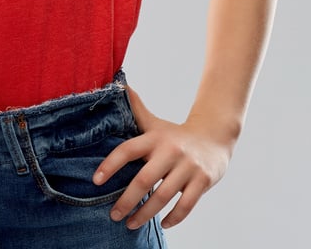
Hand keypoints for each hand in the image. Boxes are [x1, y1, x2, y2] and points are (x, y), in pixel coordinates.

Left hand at [93, 88, 231, 230]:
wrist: (214, 137)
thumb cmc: (175, 135)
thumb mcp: (154, 122)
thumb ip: (136, 108)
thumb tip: (119, 85)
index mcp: (154, 138)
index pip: (127, 150)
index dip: (110, 164)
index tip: (96, 180)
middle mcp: (169, 152)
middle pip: (144, 179)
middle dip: (127, 200)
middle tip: (113, 214)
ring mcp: (187, 167)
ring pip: (164, 196)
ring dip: (146, 214)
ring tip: (131, 224)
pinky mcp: (202, 181)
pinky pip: (186, 205)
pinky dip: (174, 218)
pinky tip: (162, 225)